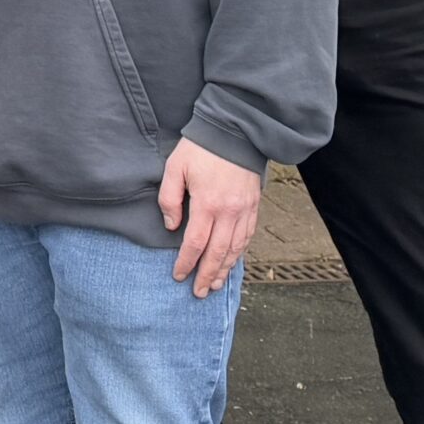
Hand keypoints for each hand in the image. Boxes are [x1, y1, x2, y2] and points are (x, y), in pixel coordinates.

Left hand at [160, 140, 260, 297]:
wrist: (234, 132)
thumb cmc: (200, 148)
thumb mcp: (175, 168)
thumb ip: (169, 199)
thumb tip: (172, 226)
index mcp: (207, 204)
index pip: (195, 243)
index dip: (186, 262)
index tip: (178, 275)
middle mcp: (229, 212)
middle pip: (218, 253)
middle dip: (206, 274)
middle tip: (198, 292)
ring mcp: (244, 210)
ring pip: (235, 249)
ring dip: (225, 269)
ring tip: (214, 284)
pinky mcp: (254, 206)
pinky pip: (247, 237)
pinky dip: (239, 253)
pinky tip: (232, 262)